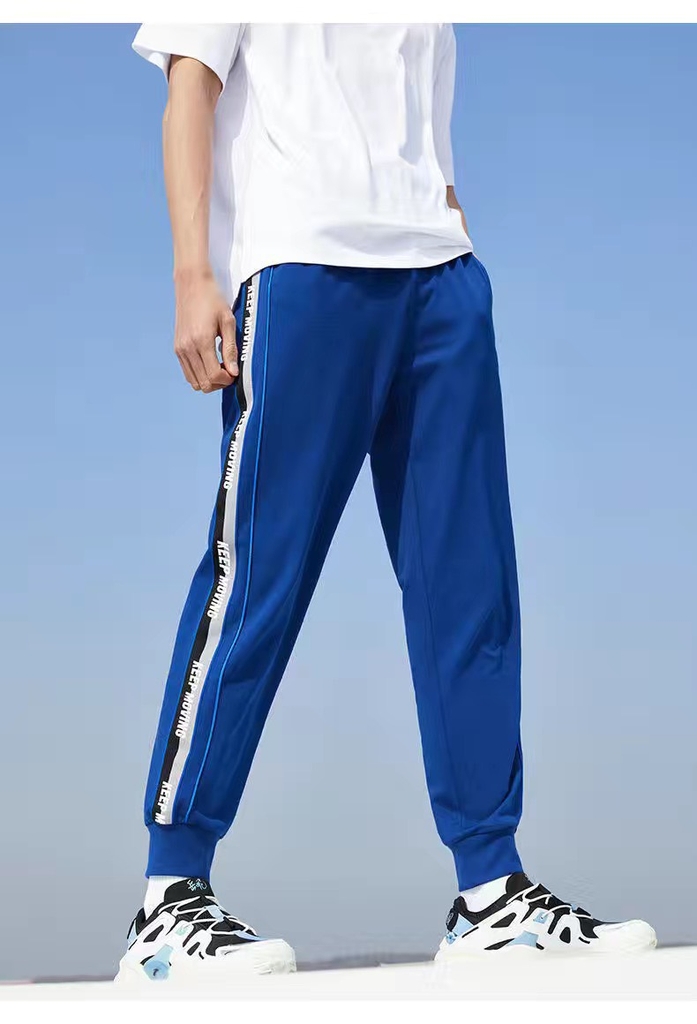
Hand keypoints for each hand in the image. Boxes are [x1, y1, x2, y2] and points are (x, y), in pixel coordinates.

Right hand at [173, 269, 237, 392]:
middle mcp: (187, 348)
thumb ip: (231, 349)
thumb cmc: (213, 299)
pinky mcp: (177, 348)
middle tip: (228, 370)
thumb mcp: (228, 322)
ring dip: (209, 380)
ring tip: (219, 366)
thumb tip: (234, 372)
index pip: (214, 376)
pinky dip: (199, 373)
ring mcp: (180, 349)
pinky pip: (187, 372)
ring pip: (194, 382)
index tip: (234, 372)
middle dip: (219, 382)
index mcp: (201, 341)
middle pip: (203, 384)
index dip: (227, 380)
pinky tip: (209, 361)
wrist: (191, 284)